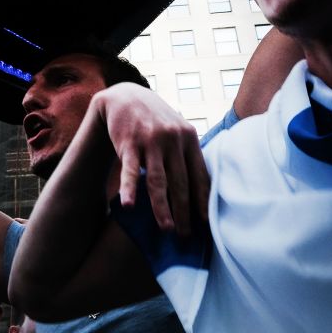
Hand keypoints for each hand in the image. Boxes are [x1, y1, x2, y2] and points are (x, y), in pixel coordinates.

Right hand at [96, 83, 209, 234]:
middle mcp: (173, 139)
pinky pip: (130, 171)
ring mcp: (150, 141)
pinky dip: (129, 189)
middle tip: (185, 236)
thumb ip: (188, 154)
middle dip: (184, 212)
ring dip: (162, 208)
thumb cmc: (155, 119)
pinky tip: (130, 206)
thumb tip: (204, 189)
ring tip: (167, 229)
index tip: (206, 225)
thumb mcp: (177, 130)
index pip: (199, 176)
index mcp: (189, 138)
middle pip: (181, 183)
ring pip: (158, 181)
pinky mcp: (128, 143)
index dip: (202, 202)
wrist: (125, 96)